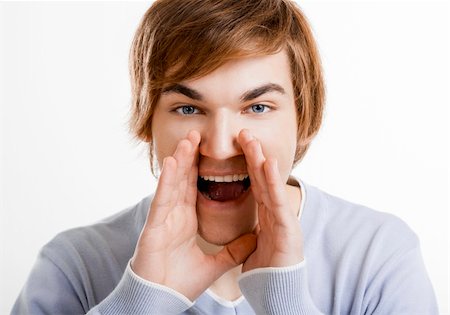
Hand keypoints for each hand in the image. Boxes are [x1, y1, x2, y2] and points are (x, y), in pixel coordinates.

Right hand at [131, 130, 255, 300]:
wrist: (161, 300)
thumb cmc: (180, 283)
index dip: (201, 169)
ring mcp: (163, 219)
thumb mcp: (215, 264)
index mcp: (186, 221)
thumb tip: (254, 239)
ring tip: (188, 139)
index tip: (209, 151)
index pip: (195, 188)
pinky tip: (171, 161)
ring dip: (180, 160)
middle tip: (196, 135)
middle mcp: (174, 215)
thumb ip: (234, 250)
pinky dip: (167, 179)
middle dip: (189, 156)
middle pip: (183, 179)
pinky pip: (162, 198)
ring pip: (172, 183)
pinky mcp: (155, 226)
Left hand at [237, 129, 303, 271]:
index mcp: (267, 216)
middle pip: (263, 180)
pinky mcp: (288, 229)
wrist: (280, 292)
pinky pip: (277, 202)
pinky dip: (273, 181)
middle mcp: (276, 213)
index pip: (256, 186)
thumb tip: (246, 230)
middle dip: (254, 156)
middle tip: (245, 134)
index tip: (239, 147)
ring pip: (271, 186)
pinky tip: (268, 163)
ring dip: (262, 161)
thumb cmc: (268, 271)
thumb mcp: (255, 246)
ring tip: (253, 141)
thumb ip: (251, 233)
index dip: (248, 166)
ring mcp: (284, 219)